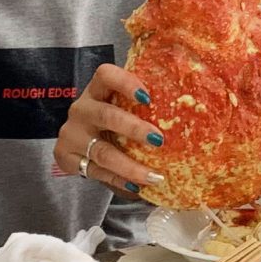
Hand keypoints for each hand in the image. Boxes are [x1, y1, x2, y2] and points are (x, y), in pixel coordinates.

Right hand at [52, 62, 163, 198]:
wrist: (75, 144)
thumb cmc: (109, 122)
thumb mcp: (118, 107)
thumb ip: (142, 105)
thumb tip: (194, 111)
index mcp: (96, 91)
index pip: (105, 75)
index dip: (125, 82)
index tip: (148, 96)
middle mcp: (81, 110)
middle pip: (105, 115)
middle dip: (134, 128)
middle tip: (159, 139)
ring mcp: (72, 135)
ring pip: (102, 151)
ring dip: (130, 165)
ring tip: (155, 177)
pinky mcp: (66, 158)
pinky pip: (96, 172)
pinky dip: (118, 180)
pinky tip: (136, 186)